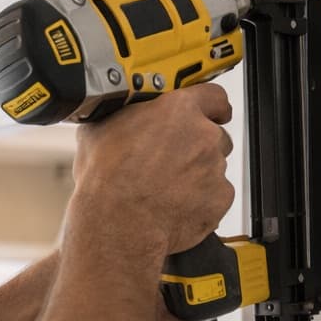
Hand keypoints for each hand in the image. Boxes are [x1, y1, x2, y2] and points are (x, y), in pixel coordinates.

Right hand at [69, 84, 234, 259]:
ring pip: (215, 166)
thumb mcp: (100, 130)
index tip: (211, 113)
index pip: (213, 96)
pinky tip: (176, 204)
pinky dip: (203, 200)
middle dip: (199, 146)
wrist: (117, 223)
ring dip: (199, 173)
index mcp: (178, 110)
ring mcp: (215, 168)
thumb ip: (123, 116)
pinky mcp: (220, 198)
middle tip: (173, 159)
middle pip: (214, 135)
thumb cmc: (107, 180)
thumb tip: (115, 116)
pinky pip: (217, 195)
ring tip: (169, 186)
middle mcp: (202, 136)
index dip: (212, 107)